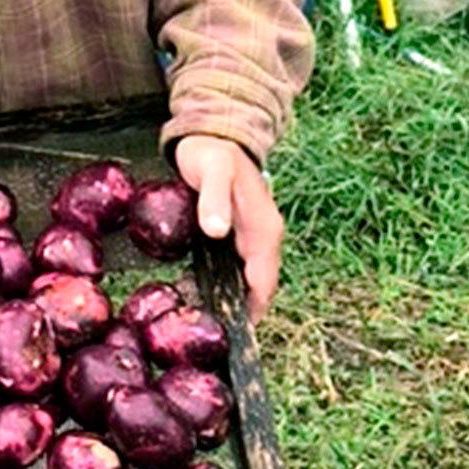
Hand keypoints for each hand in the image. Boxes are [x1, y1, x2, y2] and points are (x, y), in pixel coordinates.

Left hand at [172, 135, 282, 324]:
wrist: (215, 132)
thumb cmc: (212, 153)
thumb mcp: (212, 172)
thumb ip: (213, 200)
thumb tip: (218, 232)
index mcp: (264, 228)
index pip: (263, 281)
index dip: (252, 310)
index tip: (234, 335)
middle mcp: (264, 236)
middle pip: (258, 285)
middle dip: (241, 311)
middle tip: (215, 336)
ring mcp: (253, 235)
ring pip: (248, 277)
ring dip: (234, 299)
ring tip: (208, 322)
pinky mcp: (239, 232)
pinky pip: (237, 265)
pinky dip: (225, 282)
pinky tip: (203, 292)